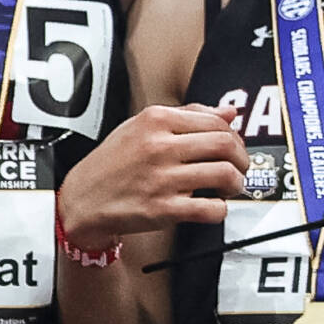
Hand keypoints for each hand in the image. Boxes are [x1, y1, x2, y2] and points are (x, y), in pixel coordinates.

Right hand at [57, 104, 248, 249]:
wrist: (82, 200)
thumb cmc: (112, 163)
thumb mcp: (141, 126)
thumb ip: (187, 115)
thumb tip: (228, 112)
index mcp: (155, 120)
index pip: (216, 121)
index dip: (234, 136)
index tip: (234, 148)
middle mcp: (159, 146)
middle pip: (225, 145)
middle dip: (242, 159)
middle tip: (239, 168)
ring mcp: (161, 178)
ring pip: (224, 175)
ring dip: (236, 184)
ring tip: (229, 188)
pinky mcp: (162, 209)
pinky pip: (210, 209)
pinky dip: (221, 210)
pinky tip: (213, 207)